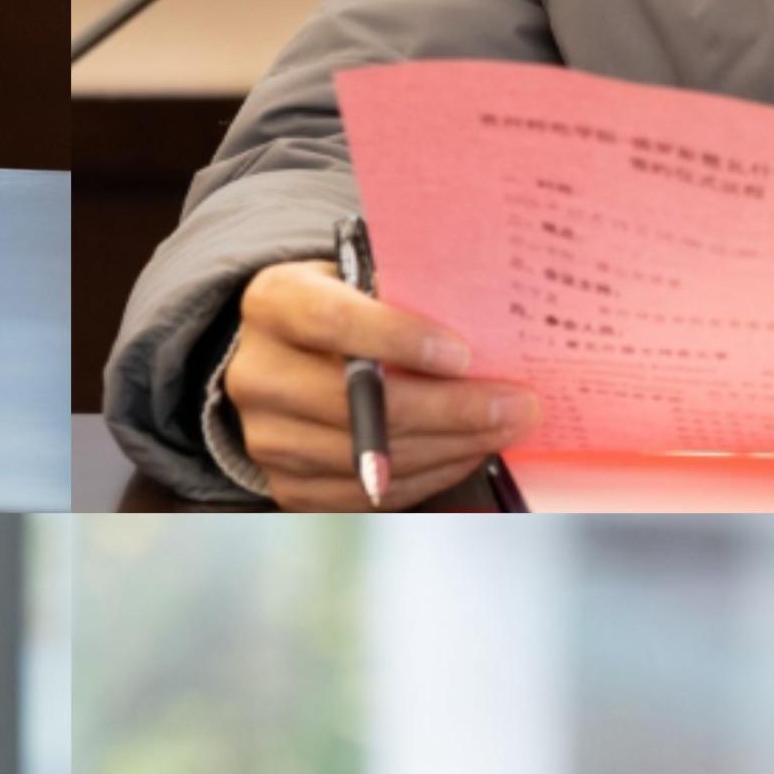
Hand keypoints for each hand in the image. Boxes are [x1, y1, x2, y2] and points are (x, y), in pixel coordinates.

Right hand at [218, 257, 538, 508]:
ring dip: (452, 446)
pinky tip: (469, 452)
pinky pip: (372, 494)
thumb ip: (406, 295)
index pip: (331, 322)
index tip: (463, 354)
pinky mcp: (288, 487)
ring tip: (505, 428)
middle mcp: (257, 375)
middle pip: (356, 404)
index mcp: (273, 305)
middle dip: (450, 408)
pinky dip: (431, 475)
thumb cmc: (343, 308)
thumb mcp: (361, 279)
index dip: (398, 338)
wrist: (284, 358)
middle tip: (517, 405)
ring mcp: (268, 439)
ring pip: (372, 456)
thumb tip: (488, 329)